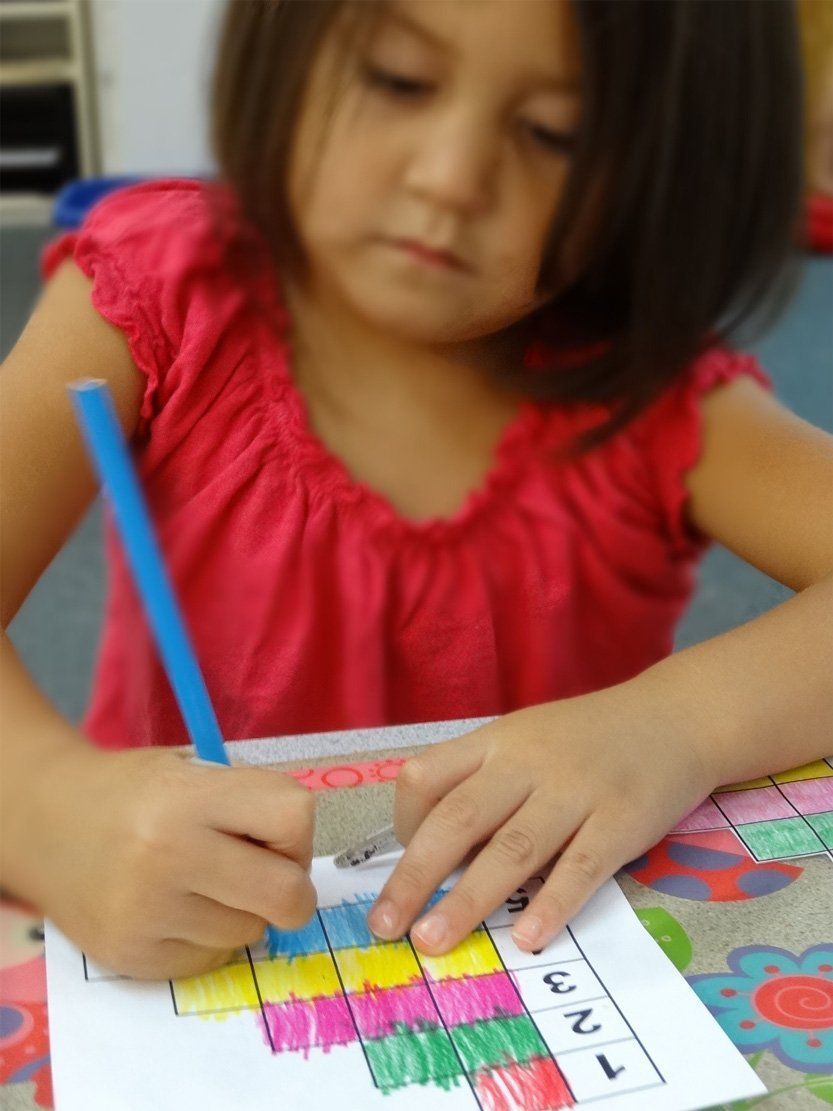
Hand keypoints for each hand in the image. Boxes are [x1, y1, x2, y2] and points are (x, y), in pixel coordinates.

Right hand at [15, 742, 315, 978]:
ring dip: (242, 913)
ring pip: (250, 932)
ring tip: (202, 885)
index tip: (274, 835)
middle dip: (290, 889)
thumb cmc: (137, 793)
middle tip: (265, 876)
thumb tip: (301, 863)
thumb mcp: (192, 773)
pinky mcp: (133, 957)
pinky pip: (212, 960)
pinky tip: (177, 910)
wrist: (49, 824)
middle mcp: (168, 855)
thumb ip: (248, 805)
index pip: (293, 817)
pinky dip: (207, 940)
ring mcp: (148, 912)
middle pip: (286, 894)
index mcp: (190, 797)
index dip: (296, 832)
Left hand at [368, 681, 716, 954]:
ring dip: (468, 899)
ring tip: (434, 940)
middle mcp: (527, 763)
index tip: (403, 865)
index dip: (404, 824)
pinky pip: (581, 868)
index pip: (426, 777)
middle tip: (385, 925)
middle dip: (415, 876)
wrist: (673, 717)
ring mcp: (576, 791)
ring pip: (512, 849)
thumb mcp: (524, 740)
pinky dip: (552, 904)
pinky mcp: (621, 821)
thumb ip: (484, 785)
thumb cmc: (586, 739)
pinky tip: (528, 938)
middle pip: (458, 818)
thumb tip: (436, 856)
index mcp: (495, 741)